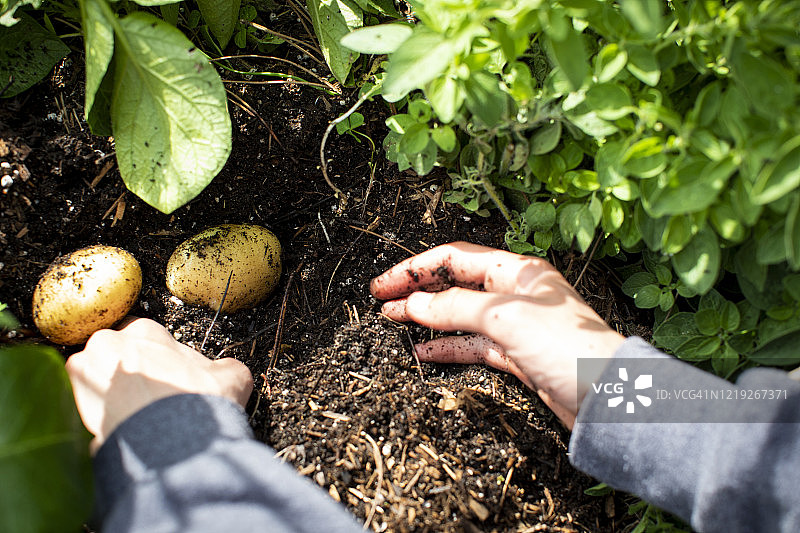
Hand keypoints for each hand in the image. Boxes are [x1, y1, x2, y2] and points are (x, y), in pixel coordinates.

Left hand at [66, 318, 252, 452]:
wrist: (177, 444)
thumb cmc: (201, 405)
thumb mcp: (231, 376)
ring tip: (130, 419)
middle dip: (125, 374)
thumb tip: (225, 372)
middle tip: (145, 398)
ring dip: (107, 395)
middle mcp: (107, 345)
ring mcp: (84, 375)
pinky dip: (95, 418)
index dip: (153, 356)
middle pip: (111, 356)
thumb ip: (223, 367)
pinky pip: (81, 409)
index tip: (161, 374)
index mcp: (143, 330)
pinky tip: (119, 432)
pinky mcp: (71, 407)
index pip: (139, 335)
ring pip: (92, 381)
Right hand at [370, 242, 623, 427]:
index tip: (384, 284)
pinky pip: (473, 345)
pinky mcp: (517, 356)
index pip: (455, 258)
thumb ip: (455, 308)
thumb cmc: (568, 348)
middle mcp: (516, 294)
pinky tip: (423, 352)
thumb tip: (413, 304)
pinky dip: (447, 347)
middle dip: (418, 292)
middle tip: (382, 302)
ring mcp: (516, 326)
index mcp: (518, 271)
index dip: (415, 269)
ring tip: (393, 322)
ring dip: (427, 319)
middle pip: (455, 285)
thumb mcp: (505, 319)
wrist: (607, 398)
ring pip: (460, 316)